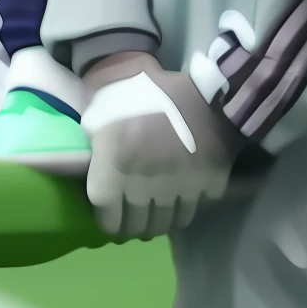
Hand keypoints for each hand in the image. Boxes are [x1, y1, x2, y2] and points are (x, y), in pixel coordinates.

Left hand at [80, 52, 237, 239]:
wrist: (197, 81)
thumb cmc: (138, 94)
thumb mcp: (101, 117)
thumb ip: (97, 153)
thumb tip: (99, 183)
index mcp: (115, 164)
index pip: (109, 219)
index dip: (110, 223)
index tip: (113, 221)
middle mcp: (145, 182)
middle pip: (138, 225)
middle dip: (135, 226)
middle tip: (135, 222)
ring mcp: (180, 186)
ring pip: (168, 223)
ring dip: (161, 221)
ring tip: (157, 214)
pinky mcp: (209, 184)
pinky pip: (194, 209)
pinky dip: (187, 206)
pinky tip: (181, 197)